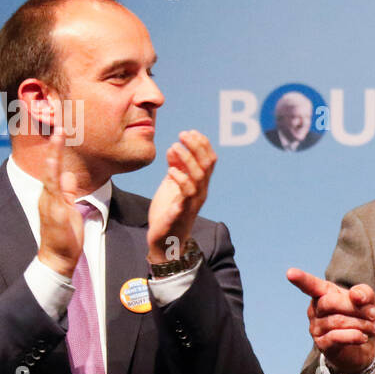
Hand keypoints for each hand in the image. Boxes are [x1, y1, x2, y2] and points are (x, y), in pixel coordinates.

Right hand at [36, 123, 82, 277]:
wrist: (58, 257)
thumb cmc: (65, 235)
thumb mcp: (69, 208)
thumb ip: (68, 192)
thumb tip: (68, 175)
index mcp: (52, 193)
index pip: (55, 167)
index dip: (58, 150)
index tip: (62, 132)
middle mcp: (48, 194)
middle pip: (50, 165)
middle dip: (54, 146)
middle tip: (59, 126)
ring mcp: (49, 201)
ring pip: (50, 173)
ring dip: (54, 154)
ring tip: (58, 135)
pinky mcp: (53, 210)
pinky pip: (53, 189)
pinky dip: (53, 175)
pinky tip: (56, 162)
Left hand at [148, 131, 214, 262]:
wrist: (165, 241)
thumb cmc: (169, 212)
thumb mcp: (171, 185)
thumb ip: (176, 168)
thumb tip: (175, 148)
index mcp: (199, 184)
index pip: (209, 160)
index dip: (203, 144)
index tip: (190, 132)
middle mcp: (200, 192)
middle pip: (207, 165)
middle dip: (197, 146)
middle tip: (183, 134)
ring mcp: (192, 202)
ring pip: (198, 177)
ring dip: (188, 159)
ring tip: (174, 147)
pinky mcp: (181, 212)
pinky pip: (186, 194)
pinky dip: (180, 179)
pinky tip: (170, 171)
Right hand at [287, 268, 374, 373]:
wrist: (365, 346)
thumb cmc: (363, 317)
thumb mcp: (369, 301)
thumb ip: (364, 293)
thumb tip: (355, 296)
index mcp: (323, 293)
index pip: (311, 285)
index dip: (301, 279)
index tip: (290, 273)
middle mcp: (315, 309)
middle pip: (329, 302)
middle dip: (355, 308)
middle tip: (373, 314)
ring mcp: (316, 328)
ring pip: (337, 321)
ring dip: (361, 324)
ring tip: (373, 327)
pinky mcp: (321, 344)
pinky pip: (336, 337)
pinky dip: (354, 336)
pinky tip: (363, 337)